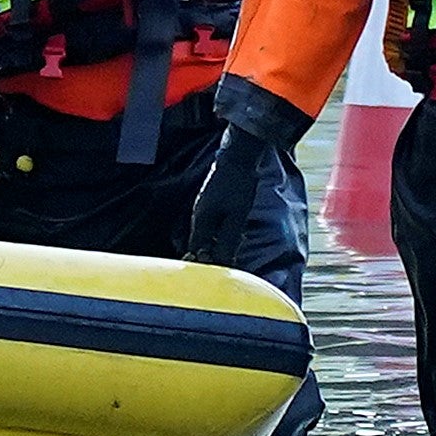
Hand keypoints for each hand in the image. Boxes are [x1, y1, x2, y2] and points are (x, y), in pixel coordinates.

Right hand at [183, 131, 278, 267]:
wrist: (239, 157)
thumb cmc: (238, 185)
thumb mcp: (236, 217)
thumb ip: (228, 241)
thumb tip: (222, 263)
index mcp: (201, 221)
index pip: (196, 251)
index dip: (205, 267)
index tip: (218, 278)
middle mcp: (198, 216)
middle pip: (199, 245)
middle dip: (211, 258)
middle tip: (227, 269)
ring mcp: (204, 208)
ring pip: (206, 235)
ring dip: (216, 247)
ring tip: (232, 256)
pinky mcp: (211, 203)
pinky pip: (211, 226)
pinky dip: (219, 236)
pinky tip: (232, 238)